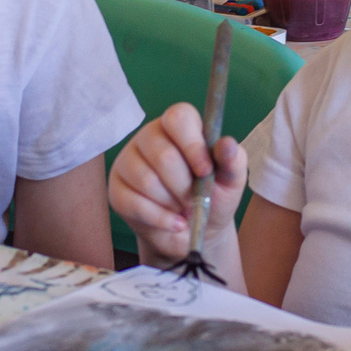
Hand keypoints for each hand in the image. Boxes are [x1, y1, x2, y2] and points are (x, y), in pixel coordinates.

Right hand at [106, 103, 246, 266]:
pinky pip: (135, 204)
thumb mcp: (231, 181)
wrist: (196, 233)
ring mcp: (128, 162)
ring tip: (182, 208)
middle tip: (194, 197)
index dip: (192, 145)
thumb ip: (233, 161)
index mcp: (179, 127)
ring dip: (172, 203)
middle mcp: (149, 137)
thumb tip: (226, 144)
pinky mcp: (117, 190)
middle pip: (163, 154)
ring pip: (147, 180)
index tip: (205, 171)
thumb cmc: (214, 197)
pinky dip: (161, 219)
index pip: (178, 117)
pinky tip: (175, 222)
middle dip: (184, 185)